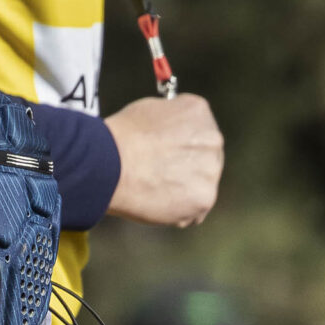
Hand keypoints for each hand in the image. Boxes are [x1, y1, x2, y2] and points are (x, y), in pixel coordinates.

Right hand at [105, 94, 222, 226]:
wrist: (111, 165)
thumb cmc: (122, 138)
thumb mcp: (151, 111)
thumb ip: (171, 122)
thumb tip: (172, 133)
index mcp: (199, 111)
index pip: (199, 130)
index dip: (180, 146)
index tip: (165, 155)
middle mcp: (213, 139)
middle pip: (205, 159)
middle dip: (186, 169)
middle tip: (158, 176)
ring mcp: (211, 170)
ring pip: (200, 187)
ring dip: (182, 192)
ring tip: (154, 190)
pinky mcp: (204, 199)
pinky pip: (195, 212)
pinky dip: (178, 213)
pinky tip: (158, 204)